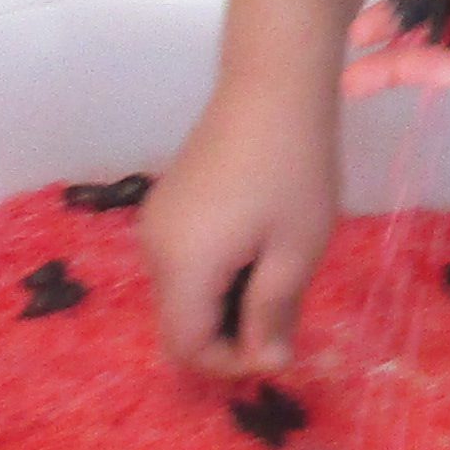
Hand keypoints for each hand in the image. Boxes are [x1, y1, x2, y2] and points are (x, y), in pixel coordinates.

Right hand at [139, 74, 337, 374]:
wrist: (273, 84)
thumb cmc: (294, 168)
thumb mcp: (296, 250)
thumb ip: (273, 313)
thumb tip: (267, 365)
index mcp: (182, 267)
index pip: (187, 349)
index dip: (231, 363)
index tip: (280, 346)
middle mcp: (153, 250)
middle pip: (180, 324)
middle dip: (231, 335)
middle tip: (286, 313)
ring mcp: (156, 223)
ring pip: (183, 295)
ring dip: (226, 303)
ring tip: (278, 272)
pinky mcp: (167, 204)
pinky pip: (184, 262)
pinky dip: (217, 274)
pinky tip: (258, 247)